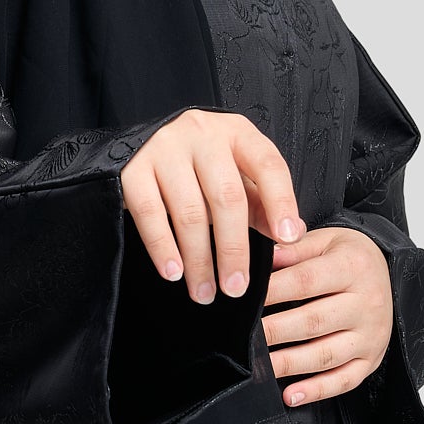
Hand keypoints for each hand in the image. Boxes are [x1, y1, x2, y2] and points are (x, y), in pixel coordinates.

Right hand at [121, 109, 304, 305]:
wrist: (139, 139)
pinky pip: (149, 213)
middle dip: (233, 249)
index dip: (280, 202)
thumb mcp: (235, 173)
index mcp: (236, 133)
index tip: (286, 238)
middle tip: (236, 286)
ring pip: (189, 211)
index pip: (267, 165)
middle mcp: (201, 134)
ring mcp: (164, 148)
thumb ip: (261, 202)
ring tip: (204, 290)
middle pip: (226, 196)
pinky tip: (173, 271)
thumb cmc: (197, 162)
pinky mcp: (132, 168)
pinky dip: (163, 247)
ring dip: (199, 259)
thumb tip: (291, 234)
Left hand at [262, 225, 392, 404]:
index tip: (244, 299)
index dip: (273, 291)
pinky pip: (344, 380)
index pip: (305, 281)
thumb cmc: (348, 258)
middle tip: (243, 338)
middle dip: (274, 331)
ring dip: (288, 364)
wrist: (386, 272)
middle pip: (313, 321)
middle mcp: (367, 303)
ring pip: (325, 355)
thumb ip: (294, 249)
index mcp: (353, 267)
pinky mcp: (371, 359)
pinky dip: (316, 391)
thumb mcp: (325, 240)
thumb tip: (263, 257)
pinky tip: (290, 394)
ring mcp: (371, 335)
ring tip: (258, 367)